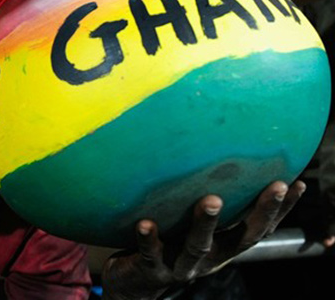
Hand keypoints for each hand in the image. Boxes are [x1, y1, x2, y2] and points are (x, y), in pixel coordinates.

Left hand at [102, 180, 304, 299]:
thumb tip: (214, 152)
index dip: (280, 209)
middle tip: (275, 186)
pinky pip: (151, 253)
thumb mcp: (192, 225)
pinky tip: (145, 223)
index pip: (260, 227)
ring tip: (212, 200)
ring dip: (206, 223)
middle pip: (242, 237)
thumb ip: (206, 200)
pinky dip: (149, 239)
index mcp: (224, 245)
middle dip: (262, 212)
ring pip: (198, 246)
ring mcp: (183, 266)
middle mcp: (211, 256)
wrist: (136, 281)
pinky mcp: (153, 270)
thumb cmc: (169, 241)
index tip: (296, 183)